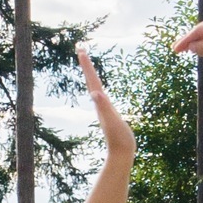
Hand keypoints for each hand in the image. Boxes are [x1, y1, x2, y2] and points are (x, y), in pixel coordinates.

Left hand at [76, 44, 132, 163]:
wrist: (121, 154)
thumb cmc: (119, 138)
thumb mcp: (112, 121)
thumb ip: (103, 107)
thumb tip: (94, 93)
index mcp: (100, 101)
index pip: (92, 79)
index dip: (87, 64)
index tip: (80, 49)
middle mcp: (99, 103)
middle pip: (91, 79)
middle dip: (86, 64)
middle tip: (80, 48)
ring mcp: (103, 108)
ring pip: (94, 87)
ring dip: (90, 74)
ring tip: (87, 64)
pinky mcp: (109, 113)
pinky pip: (101, 95)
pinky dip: (99, 87)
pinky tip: (98, 89)